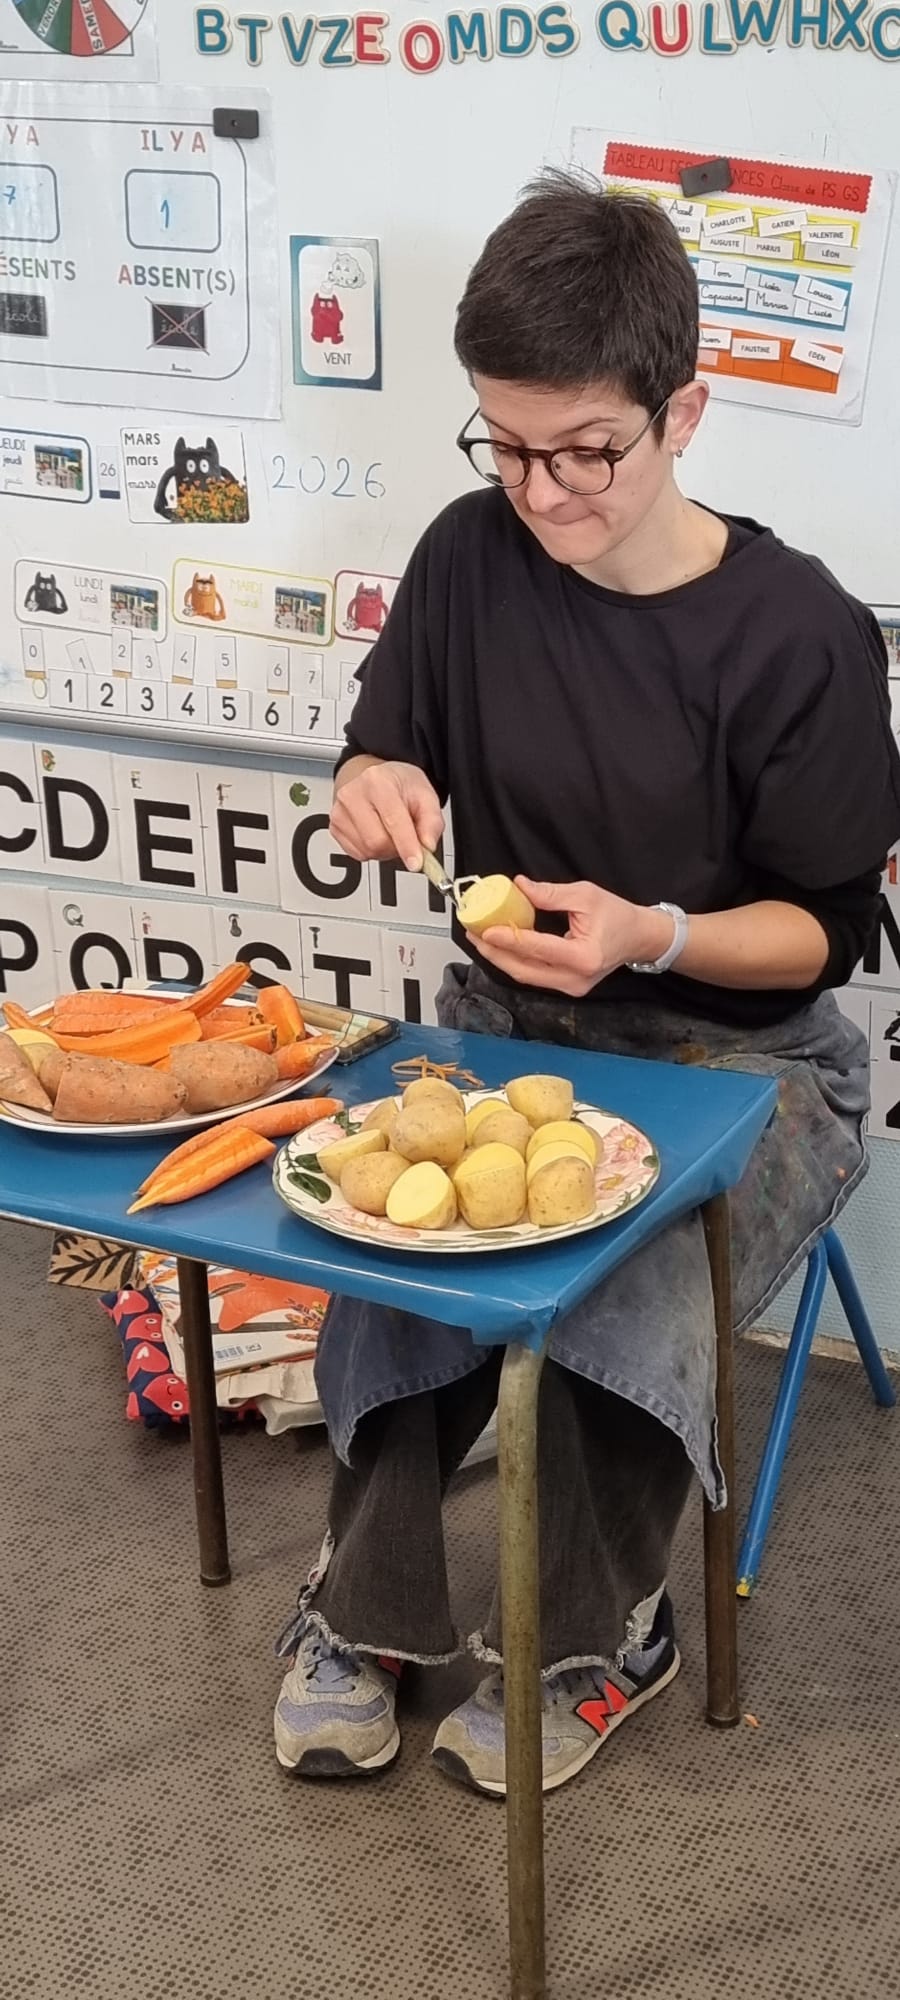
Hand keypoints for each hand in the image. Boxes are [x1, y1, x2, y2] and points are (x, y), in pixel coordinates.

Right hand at [330, 760, 443, 868]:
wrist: (377, 779)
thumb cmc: (399, 785)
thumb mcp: (425, 795)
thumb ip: (432, 822)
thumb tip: (427, 846)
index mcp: (378, 782)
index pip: (393, 821)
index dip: (407, 846)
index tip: (416, 863)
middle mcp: (353, 794)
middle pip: (377, 842)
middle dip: (397, 848)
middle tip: (405, 837)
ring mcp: (340, 812)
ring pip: (367, 851)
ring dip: (385, 850)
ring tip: (390, 831)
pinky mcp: (335, 828)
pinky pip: (358, 854)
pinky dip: (372, 851)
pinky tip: (377, 834)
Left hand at [472, 878, 672, 996]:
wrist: (638, 937)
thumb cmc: (617, 915)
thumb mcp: (585, 895)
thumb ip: (549, 895)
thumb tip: (518, 886)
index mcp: (583, 957)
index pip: (536, 949)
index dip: (508, 939)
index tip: (485, 929)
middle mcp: (575, 979)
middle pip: (523, 970)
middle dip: (494, 953)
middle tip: (473, 933)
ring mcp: (571, 987)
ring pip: (525, 976)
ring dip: (501, 958)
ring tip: (480, 939)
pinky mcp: (567, 987)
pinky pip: (534, 975)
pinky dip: (515, 960)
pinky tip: (501, 946)